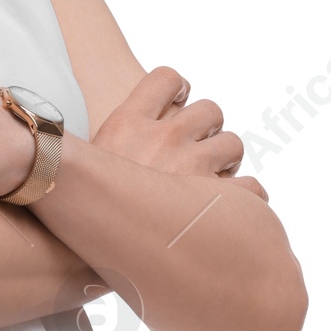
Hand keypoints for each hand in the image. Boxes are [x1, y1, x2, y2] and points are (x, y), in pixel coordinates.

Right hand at [94, 66, 267, 200]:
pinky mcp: (215, 200)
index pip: (166, 78)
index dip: (179, 88)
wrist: (79, 253)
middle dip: (209, 130)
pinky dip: (247, 198)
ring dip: (226, 161)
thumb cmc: (78, 212)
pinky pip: (252, 187)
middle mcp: (164, 136)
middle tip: (196, 153)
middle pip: (209, 110)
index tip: (178, 102)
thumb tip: (115, 144)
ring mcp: (192, 166)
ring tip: (212, 182)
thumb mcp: (81, 165)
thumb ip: (108, 145)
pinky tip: (230, 210)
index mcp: (128, 122)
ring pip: (233, 144)